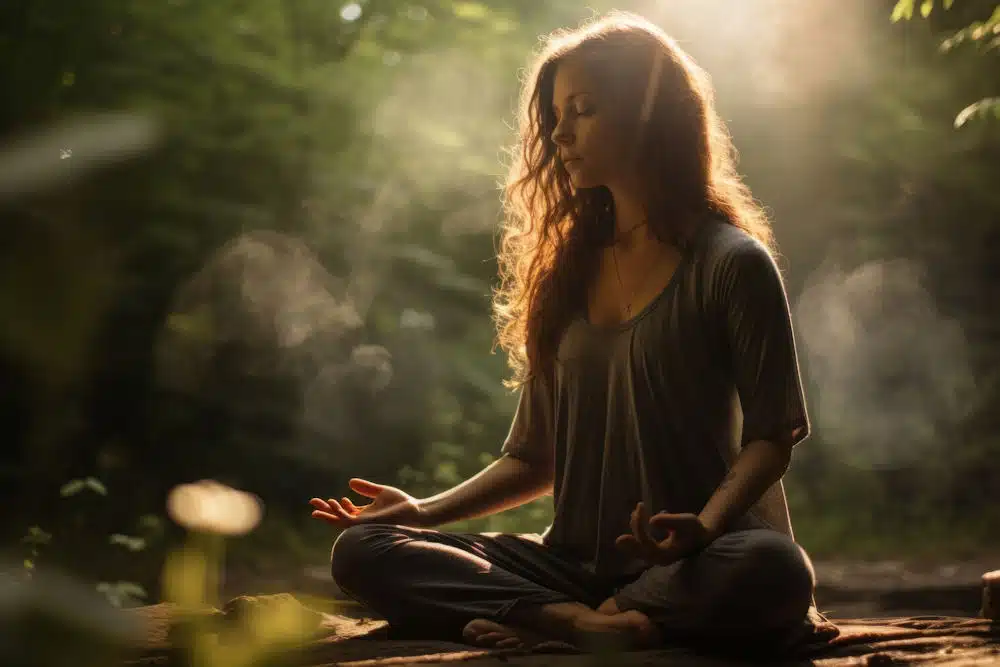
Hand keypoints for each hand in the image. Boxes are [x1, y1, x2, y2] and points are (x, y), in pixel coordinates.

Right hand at [309, 478, 425, 528]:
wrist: (414, 510)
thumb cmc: (401, 503)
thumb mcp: (380, 492)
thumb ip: (365, 488)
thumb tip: (350, 481)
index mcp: (364, 514)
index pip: (344, 512)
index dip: (333, 506)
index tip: (325, 499)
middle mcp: (362, 520)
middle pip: (338, 518)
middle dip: (325, 512)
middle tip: (312, 504)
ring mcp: (364, 523)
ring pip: (341, 521)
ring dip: (330, 513)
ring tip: (321, 504)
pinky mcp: (368, 523)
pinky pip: (350, 521)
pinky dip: (341, 513)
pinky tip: (336, 504)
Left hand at [614, 502, 713, 566]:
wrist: (704, 536)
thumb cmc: (696, 529)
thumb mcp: (686, 521)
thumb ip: (670, 521)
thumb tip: (652, 520)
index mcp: (667, 554)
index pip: (647, 544)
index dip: (640, 527)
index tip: (640, 507)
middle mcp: (661, 558)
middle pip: (641, 553)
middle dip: (630, 545)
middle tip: (618, 541)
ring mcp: (659, 555)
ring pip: (642, 548)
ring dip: (637, 531)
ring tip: (635, 513)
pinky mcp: (659, 550)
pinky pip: (645, 544)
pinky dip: (641, 532)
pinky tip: (646, 516)